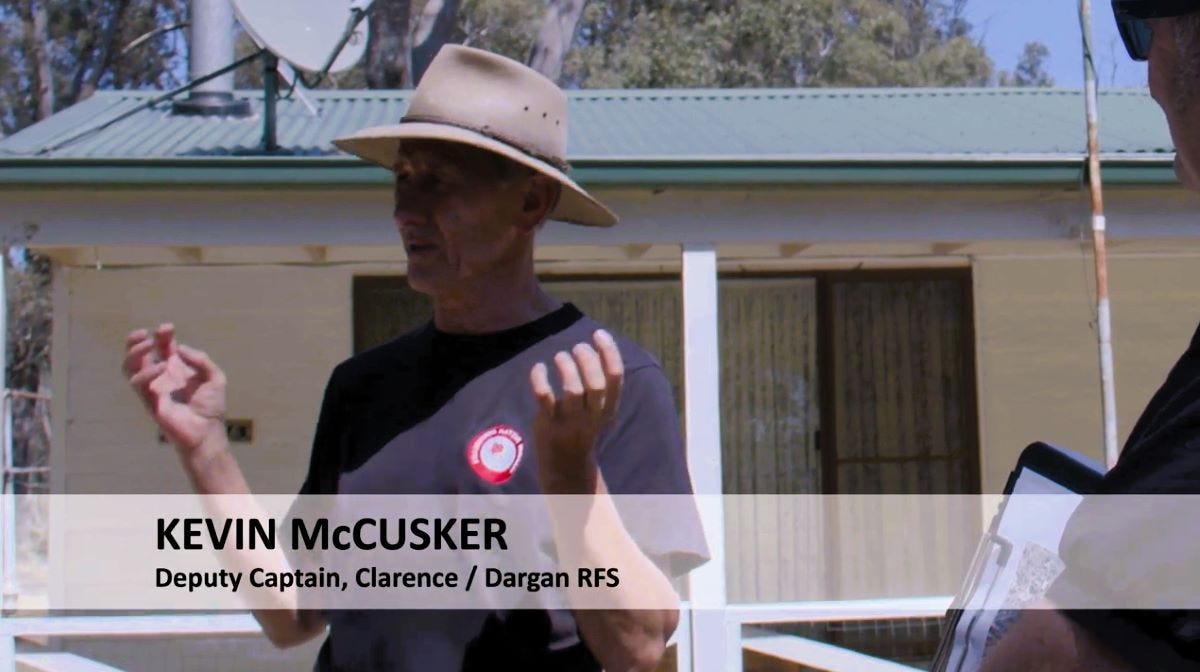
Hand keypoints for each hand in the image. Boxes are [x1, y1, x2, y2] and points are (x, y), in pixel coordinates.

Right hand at [123, 323, 226, 452]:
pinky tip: (161, 367)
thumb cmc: (211, 406)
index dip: (163, 336)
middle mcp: (161, 376)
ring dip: (135, 353)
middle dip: (137, 340)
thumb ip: (201, 360)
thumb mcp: (215, 377)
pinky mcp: (148, 400)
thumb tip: (179, 349)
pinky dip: (147, 372)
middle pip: (139, 354)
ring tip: (148, 344)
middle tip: (144, 333)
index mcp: (176, 368)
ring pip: (129, 367)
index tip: (167, 328)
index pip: (163, 347)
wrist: (207, 430)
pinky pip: (138, 384)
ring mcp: (153, 388)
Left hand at [529, 329, 622, 484]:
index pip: (616, 377)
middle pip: (595, 384)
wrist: (566, 463)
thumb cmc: (582, 426)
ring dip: (566, 367)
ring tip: (561, 356)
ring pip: (572, 390)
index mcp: (608, 408)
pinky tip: (539, 367)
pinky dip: (540, 378)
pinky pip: (544, 397)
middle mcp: (592, 415)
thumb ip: (601, 382)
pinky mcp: (549, 423)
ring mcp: (570, 420)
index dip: (609, 352)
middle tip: (578, 347)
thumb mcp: (600, 408)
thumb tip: (595, 343)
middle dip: (587, 360)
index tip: (598, 333)